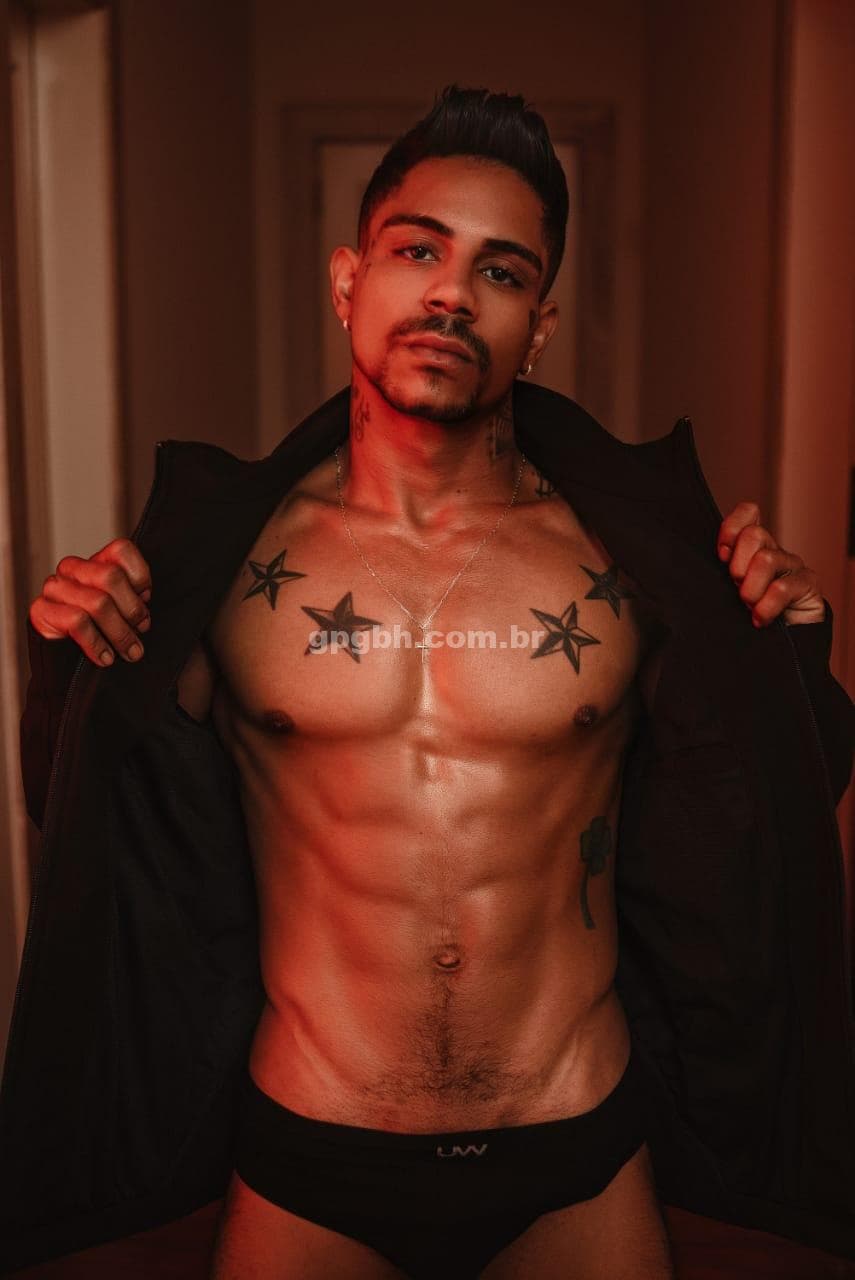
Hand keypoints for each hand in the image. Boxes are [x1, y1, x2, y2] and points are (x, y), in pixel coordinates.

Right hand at [29, 538, 152, 665]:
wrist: (66, 665)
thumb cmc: (100, 634)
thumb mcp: (124, 612)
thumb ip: (133, 600)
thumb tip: (143, 608)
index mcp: (95, 563)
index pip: (121, 551)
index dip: (140, 577)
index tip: (146, 600)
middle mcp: (72, 570)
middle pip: (111, 576)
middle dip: (132, 609)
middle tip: (140, 631)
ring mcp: (55, 588)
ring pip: (97, 602)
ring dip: (119, 632)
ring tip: (129, 651)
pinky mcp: (41, 610)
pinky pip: (77, 621)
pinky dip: (97, 643)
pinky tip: (105, 657)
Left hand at [717, 502, 824, 626]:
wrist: (781, 642)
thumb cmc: (747, 614)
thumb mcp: (728, 589)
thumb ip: (722, 571)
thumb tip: (710, 559)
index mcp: (753, 547)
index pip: (749, 512)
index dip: (732, 527)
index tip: (722, 555)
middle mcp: (774, 551)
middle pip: (753, 535)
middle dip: (737, 565)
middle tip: (736, 587)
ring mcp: (793, 566)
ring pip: (766, 559)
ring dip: (750, 589)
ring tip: (748, 606)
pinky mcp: (808, 584)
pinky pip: (782, 588)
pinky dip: (765, 607)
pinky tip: (760, 619)